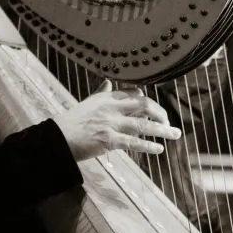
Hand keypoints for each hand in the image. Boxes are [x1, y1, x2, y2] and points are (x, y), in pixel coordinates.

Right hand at [52, 80, 180, 161]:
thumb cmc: (72, 122)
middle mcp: (111, 107)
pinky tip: (159, 149)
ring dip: (162, 130)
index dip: (148, 101)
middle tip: (169, 121)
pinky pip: (133, 142)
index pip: (134, 94)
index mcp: (107, 97)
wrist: (57, 138)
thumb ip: (101, 93)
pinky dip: (148, 146)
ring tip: (175, 134)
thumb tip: (109, 83)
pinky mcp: (108, 140)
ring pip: (143, 124)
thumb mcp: (87, 103)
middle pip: (144, 105)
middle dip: (161, 113)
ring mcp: (110, 123)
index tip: (155, 109)